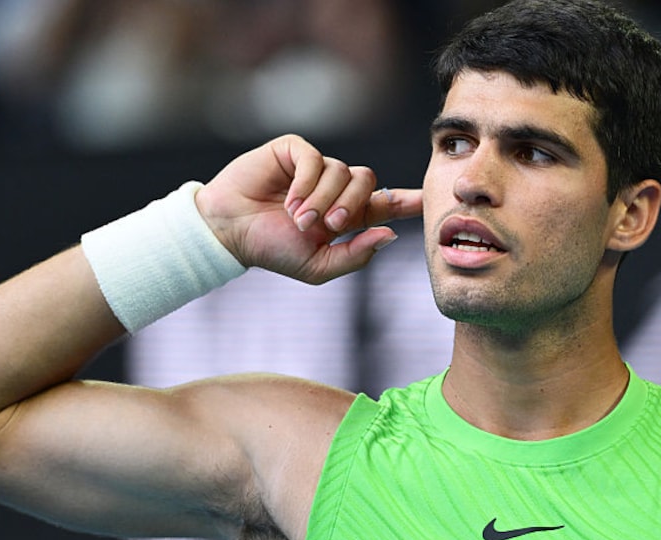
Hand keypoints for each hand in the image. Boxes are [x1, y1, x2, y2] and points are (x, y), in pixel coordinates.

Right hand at [195, 134, 421, 284]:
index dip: (407, 201)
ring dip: (323, 199)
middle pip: (368, 182)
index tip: (430, 199)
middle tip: (330, 226)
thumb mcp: (318, 267)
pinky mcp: (294, 152)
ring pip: (342, 171)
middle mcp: (334, 189)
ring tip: (299, 219)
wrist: (230, 233)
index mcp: (345, 217)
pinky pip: (317, 158)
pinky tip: (289, 200)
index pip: (384, 205)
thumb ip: (356, 254)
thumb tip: (392, 235)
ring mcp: (314, 168)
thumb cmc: (271, 250)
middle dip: (354, 205)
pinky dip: (307, 182)